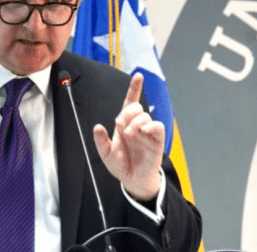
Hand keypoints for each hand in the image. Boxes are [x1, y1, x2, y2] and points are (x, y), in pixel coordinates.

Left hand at [93, 73, 164, 200]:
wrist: (132, 180)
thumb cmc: (121, 165)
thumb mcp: (105, 154)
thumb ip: (100, 140)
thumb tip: (97, 127)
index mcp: (124, 124)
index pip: (130, 103)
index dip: (134, 89)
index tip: (138, 76)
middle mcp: (136, 126)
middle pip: (135, 107)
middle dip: (127, 112)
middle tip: (121, 125)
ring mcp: (147, 132)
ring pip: (145, 116)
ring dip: (135, 122)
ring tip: (130, 134)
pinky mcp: (157, 141)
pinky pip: (158, 126)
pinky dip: (151, 126)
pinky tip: (144, 131)